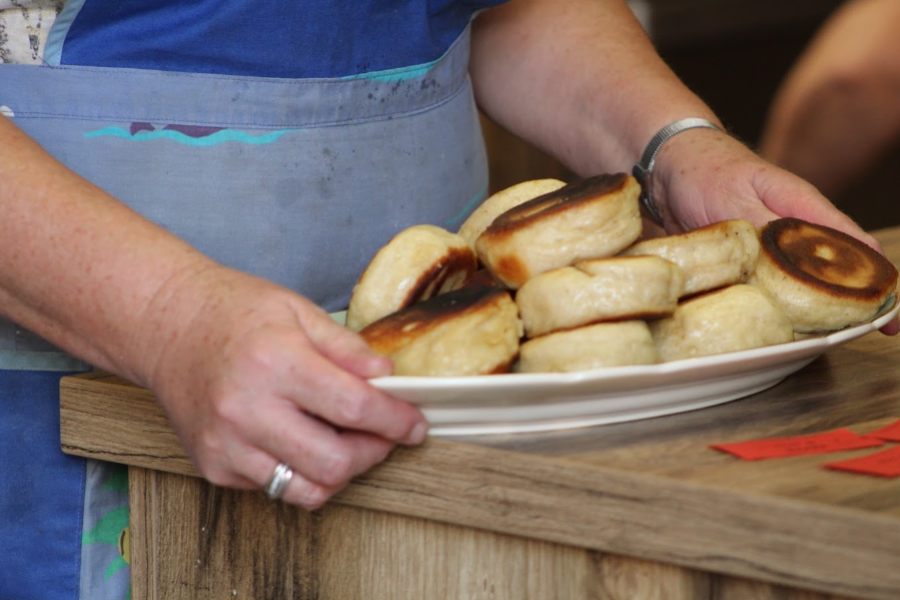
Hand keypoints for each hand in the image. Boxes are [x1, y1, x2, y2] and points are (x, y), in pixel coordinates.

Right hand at [137, 265, 427, 508]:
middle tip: (383, 435)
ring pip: (308, 490)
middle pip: (335, 462)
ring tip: (346, 442)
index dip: (395, 421)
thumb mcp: (298, 311)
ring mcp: (227, 444)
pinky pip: (276, 489)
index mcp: (276, 363)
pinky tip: (301, 441)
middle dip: (374, 453)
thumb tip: (388, 380)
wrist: (165, 325)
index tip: (414, 424)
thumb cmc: (232, 312)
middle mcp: (248, 409)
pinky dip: (301, 473)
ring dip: (341, 472)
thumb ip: (347, 349)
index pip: (354, 408)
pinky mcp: (214, 466)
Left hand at [652, 128, 898, 335]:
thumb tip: (790, 264)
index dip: (878, 282)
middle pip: (831, 272)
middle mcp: (792, 230)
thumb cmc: (703, 171)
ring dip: (805, 312)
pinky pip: (763, 288)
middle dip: (845, 305)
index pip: (855, 247)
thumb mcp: (734, 199)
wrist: (665, 166)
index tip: (890, 319)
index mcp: (803, 208)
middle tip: (852, 337)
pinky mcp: (742, 260)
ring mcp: (768, 248)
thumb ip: (763, 228)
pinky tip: (769, 329)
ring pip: (797, 285)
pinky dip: (769, 307)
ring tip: (813, 340)